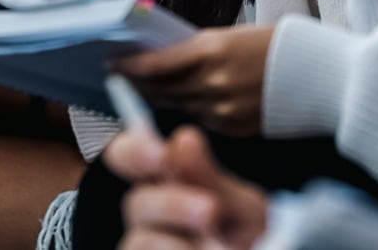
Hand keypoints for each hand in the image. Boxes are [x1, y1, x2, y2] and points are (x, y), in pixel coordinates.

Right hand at [108, 125, 269, 249]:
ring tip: (220, 247)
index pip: (129, 157)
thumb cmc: (248, 236)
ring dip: (181, 243)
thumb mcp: (242, 206)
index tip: (162, 154)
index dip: (135, 150)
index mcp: (167, 182)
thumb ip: (210, 178)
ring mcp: (146, 245)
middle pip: (136, 202)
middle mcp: (149, 214)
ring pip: (140, 239)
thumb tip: (183, 139)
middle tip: (211, 210)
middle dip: (174, 204)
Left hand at [112, 26, 275, 136]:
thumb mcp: (232, 36)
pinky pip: (200, 120)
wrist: (321, 75)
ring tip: (143, 91)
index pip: (155, 64)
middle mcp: (213, 83)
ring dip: (159, 99)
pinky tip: (180, 102)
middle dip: (139, 85)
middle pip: (161, 89)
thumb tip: (165, 57)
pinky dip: (189, 110)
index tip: (112, 64)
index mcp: (211, 51)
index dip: (129, 67)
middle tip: (120, 79)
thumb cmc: (277, 46)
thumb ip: (198, 49)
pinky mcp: (234, 129)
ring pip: (177, 107)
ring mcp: (223, 110)